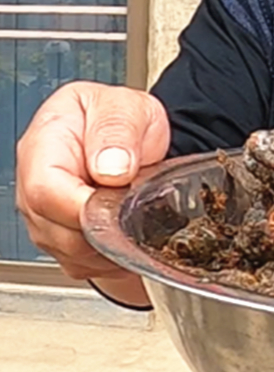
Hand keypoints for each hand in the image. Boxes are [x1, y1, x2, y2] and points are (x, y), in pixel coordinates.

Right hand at [16, 82, 169, 295]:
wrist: (133, 133)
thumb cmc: (122, 117)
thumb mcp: (128, 106)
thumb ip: (118, 131)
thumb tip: (111, 167)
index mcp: (44, 143)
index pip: (46, 190)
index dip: (83, 206)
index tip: (118, 206)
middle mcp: (34, 184)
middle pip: (56, 229)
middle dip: (104, 228)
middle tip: (140, 211)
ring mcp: (44, 216)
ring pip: (71, 253)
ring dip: (111, 245)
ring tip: (138, 217)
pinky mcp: (62, 239)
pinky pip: (83, 265)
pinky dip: (112, 258)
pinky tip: (130, 235)